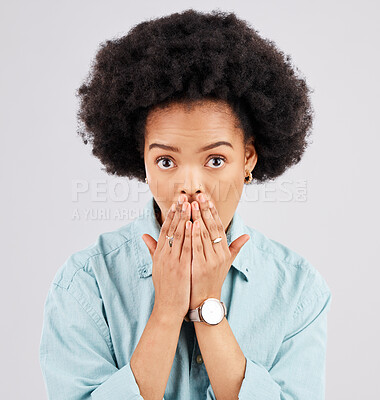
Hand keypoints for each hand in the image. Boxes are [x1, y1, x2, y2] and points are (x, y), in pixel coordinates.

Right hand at [142, 194, 191, 320]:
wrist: (167, 307)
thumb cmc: (165, 287)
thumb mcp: (156, 266)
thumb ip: (152, 249)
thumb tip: (144, 235)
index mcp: (159, 254)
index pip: (165, 230)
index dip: (170, 215)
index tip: (176, 203)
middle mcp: (164, 255)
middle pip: (171, 229)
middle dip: (178, 212)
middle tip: (183, 197)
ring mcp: (172, 261)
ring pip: (179, 235)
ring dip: (184, 218)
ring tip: (189, 204)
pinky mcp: (181, 268)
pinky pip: (186, 248)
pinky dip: (188, 235)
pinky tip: (191, 224)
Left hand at [189, 193, 249, 309]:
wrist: (205, 301)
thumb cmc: (213, 279)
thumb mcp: (226, 263)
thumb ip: (235, 247)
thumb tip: (247, 236)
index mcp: (224, 251)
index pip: (219, 226)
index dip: (212, 212)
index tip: (207, 198)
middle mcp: (219, 254)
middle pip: (212, 227)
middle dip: (205, 210)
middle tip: (199, 195)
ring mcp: (211, 260)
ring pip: (204, 235)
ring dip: (198, 218)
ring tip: (192, 204)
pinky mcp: (201, 267)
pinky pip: (197, 248)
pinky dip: (194, 235)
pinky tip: (190, 223)